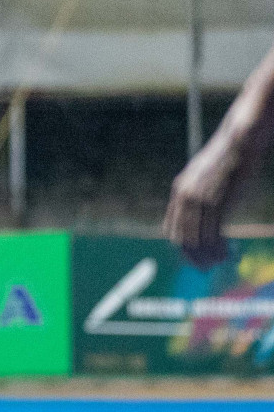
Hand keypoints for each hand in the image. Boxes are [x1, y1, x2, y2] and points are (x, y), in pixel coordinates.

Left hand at [165, 138, 242, 266]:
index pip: (172, 228)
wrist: (239, 143)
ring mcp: (201, 201)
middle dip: (193, 257)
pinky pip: (214, 235)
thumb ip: (197, 194)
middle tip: (205, 268)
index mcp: (179, 191)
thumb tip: (203, 210)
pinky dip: (219, 248)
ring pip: (198, 240)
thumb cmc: (227, 160)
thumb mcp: (203, 176)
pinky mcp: (218, 203)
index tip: (193, 256)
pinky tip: (227, 254)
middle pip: (183, 238)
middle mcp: (185, 198)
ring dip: (209, 255)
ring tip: (220, 262)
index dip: (181, 246)